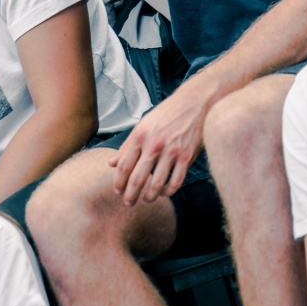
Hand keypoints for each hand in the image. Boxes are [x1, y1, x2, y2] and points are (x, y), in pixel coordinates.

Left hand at [108, 77, 212, 205]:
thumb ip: (127, 145)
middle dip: (130, 195)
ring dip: (150, 196)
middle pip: (137, 178)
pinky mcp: (187, 156)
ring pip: (157, 184)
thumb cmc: (167, 113)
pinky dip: (169, 191)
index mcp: (140, 135)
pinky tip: (165, 193)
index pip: (124, 165)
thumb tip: (111, 163)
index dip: (119, 182)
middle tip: (128, 203)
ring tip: (146, 200)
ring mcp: (171, 151)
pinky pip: (176, 181)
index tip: (117, 191)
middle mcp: (154, 144)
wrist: (195, 102)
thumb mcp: (144, 124)